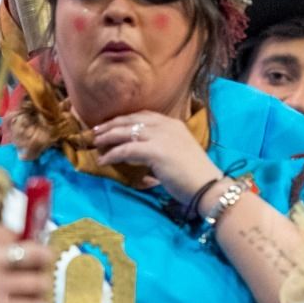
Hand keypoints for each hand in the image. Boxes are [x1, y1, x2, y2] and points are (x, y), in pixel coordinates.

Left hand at [92, 111, 220, 198]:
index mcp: (174, 124)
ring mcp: (161, 137)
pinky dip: (112, 154)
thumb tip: (139, 157)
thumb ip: (161, 150)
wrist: (208, 187)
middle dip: (110, 125)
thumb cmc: (195, 176)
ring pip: (125, 132)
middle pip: (131, 120)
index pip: (143, 115)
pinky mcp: (155, 151)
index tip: (111, 124)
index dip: (124, 119)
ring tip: (96, 144)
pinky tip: (104, 161)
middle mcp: (167, 126)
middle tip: (96, 132)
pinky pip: (126, 149)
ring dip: (108, 137)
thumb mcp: (178, 154)